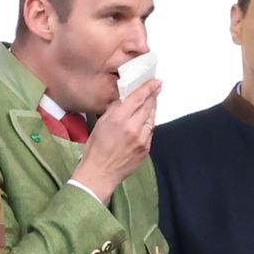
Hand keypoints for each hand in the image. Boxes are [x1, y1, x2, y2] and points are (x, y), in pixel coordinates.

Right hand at [69, 68, 163, 201]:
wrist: (101, 172)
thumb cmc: (96, 149)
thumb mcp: (100, 124)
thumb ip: (114, 110)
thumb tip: (123, 100)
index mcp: (118, 119)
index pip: (138, 98)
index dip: (148, 88)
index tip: (155, 82)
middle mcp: (132, 127)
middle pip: (148, 106)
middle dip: (153, 96)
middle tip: (157, 87)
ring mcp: (142, 138)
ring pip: (152, 118)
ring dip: (152, 109)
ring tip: (151, 102)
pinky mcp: (146, 148)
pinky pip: (150, 131)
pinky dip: (149, 123)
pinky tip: (145, 121)